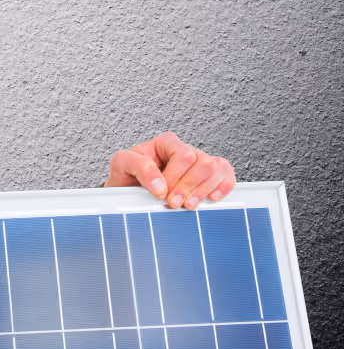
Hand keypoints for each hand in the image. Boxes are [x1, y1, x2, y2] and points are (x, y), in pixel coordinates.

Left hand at [106, 131, 235, 209]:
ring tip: (187, 205)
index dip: (175, 177)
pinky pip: (227, 175)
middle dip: (188, 187)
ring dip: (203, 191)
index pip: (183, 154)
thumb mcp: (121, 165)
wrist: (129, 192)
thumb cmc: (127, 176)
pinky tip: (209, 199)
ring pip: (217, 169)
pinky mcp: (209, 176)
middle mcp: (184, 150)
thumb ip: (138, 167)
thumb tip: (160, 185)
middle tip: (173, 203)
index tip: (162, 193)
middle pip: (203, 163)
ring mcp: (199, 162)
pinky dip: (222, 188)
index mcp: (165, 143)